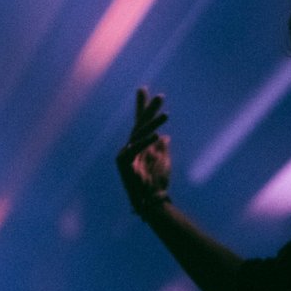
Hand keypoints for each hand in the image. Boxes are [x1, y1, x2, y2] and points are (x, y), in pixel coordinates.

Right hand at [116, 87, 171, 213]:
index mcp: (139, 145)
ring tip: (167, 115)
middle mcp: (130, 146)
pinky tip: (157, 135)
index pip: (142, 122)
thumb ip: (161, 148)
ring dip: (153, 124)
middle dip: (150, 109)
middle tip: (160, 96)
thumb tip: (165, 137)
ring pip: (139, 134)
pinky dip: (146, 142)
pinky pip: (135, 149)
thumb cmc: (157, 182)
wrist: (152, 201)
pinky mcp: (123, 163)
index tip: (145, 90)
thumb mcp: (163, 160)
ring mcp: (125, 154)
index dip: (145, 107)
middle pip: (140, 124)